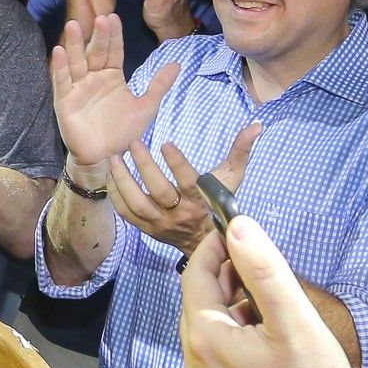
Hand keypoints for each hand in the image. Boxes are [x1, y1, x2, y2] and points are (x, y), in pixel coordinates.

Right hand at [51, 7, 178, 169]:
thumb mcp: (146, 107)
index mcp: (113, 76)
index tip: (115, 18)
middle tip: (100, 18)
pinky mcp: (65, 101)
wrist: (106, 157)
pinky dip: (60, 67)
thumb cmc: (124, 133)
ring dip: (74, 44)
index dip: (114, 36)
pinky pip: (62, 81)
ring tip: (73, 25)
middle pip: (95, 53)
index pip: (114, 51)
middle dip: (98, 36)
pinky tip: (59, 51)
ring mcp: (78, 88)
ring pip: (77, 62)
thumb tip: (178, 64)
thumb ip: (159, 85)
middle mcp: (94, 78)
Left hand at [106, 124, 259, 257]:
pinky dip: (115, 194)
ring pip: (137, 204)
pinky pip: (125, 213)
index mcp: (201, 200)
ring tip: (114, 158)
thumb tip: (256, 125)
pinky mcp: (146, 229)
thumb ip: (241, 151)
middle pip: (159, 191)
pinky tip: (111, 174)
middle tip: (133, 143)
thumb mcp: (232, 178)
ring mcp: (160, 223)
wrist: (204, 242)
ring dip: (122, 180)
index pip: (189, 182)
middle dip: (145, 166)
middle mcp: (180, 213)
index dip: (177, 164)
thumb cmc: (218, 203)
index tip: (166, 144)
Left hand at [179, 216, 367, 367]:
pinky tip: (272, 341)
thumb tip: (239, 227)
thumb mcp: (294, 321)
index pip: (195, 273)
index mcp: (205, 336)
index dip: (215, 244)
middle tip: (262, 262)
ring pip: (211, 329)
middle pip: (200, 301)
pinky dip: (238, 335)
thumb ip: (264, 270)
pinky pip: (220, 356)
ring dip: (235, 306)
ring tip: (274, 301)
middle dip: (226, 274)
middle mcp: (194, 362)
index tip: (237, 226)